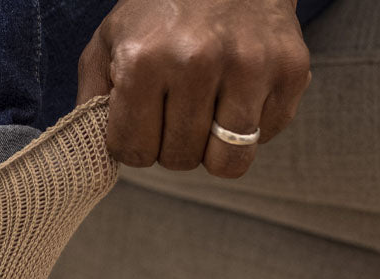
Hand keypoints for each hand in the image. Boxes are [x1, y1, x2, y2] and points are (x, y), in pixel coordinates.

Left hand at [76, 0, 311, 177]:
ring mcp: (251, 65)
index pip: (134, 153)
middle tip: (176, 107)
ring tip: (206, 110)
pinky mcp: (292, 69)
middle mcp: (199, 62)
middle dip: (173, 143)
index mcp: (146, 61)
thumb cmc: (159, 10)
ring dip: (213, 146)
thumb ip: (90, 103)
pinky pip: (265, 137)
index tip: (142, 115)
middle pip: (180, 160)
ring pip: (227, 162)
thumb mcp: (108, 44)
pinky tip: (239, 91)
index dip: (135, 142)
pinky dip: (251, 125)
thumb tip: (87, 161)